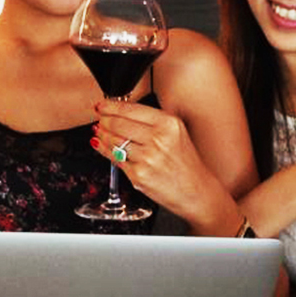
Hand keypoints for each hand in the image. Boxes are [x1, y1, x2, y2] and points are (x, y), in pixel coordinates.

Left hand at [92, 99, 234, 230]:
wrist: (196, 190)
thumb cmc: (186, 163)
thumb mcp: (177, 133)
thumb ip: (152, 121)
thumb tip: (121, 112)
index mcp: (169, 124)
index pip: (131, 109)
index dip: (111, 106)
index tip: (102, 105)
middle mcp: (159, 139)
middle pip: (119, 124)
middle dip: (104, 120)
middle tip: (99, 119)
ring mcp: (147, 158)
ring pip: (114, 141)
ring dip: (102, 135)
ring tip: (99, 131)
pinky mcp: (139, 175)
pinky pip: (115, 159)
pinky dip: (105, 151)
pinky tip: (101, 145)